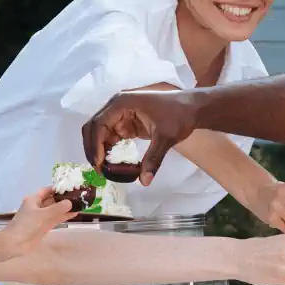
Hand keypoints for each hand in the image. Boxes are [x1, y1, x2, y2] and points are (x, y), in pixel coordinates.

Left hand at [2, 188, 74, 252]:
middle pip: (53, 199)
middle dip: (64, 198)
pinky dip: (64, 216)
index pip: (47, 190)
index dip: (58, 188)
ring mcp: (41, 217)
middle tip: (79, 196)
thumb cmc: (25, 225)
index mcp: (33, 199)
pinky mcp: (44, 226)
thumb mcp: (42, 215)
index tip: (71, 187)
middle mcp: (38, 206)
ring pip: (55, 210)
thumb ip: (57, 209)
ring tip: (80, 204)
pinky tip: (74, 214)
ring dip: (66, 208)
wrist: (14, 243)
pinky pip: (56, 219)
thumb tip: (70, 202)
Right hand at [83, 89, 199, 184]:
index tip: (99, 164)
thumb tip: (144, 181)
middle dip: (93, 149)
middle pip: (94, 127)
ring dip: (99, 150)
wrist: (191, 108)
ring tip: (105, 170)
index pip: (98, 124)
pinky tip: (113, 164)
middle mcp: (116, 107)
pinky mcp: (126, 122)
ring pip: (100, 133)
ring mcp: (120, 114)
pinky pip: (111, 136)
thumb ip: (153, 159)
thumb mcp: (166, 137)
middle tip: (99, 170)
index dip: (95, 145)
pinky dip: (109, 150)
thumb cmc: (178, 116)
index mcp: (122, 103)